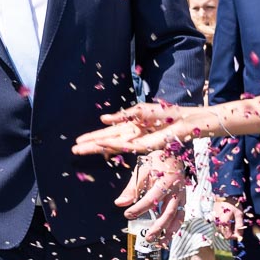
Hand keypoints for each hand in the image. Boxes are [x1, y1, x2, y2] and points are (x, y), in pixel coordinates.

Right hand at [75, 102, 209, 155]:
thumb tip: (103, 119)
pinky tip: (102, 144)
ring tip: (81, 149)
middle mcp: (131, 136)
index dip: (93, 136)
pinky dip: (113, 145)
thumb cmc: (166, 113)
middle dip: (90, 145)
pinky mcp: (146, 146)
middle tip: (74, 150)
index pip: (108, 133)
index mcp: (130, 127)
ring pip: (112, 146)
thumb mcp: (139, 110)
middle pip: (107, 142)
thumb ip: (122, 115)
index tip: (78, 140)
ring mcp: (137, 142)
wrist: (185, 119)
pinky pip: (126, 146)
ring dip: (96, 147)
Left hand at [119, 151, 185, 242]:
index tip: (128, 215)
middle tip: (147, 237)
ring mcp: (182, 196)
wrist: (175, 153)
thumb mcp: (142, 170)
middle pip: (168, 213)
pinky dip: (175, 228)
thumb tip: (120, 203)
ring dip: (169, 232)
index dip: (140, 208)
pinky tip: (167, 237)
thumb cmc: (157, 161)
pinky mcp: (183, 200)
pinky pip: (181, 216)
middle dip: (158, 227)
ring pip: (178, 218)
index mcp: (165, 181)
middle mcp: (176, 190)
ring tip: (159, 243)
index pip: (152, 198)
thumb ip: (132, 188)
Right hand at [210, 195, 247, 240]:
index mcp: (224, 224)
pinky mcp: (215, 218)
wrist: (222, 194)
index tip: (240, 231)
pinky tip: (229, 218)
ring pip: (223, 230)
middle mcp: (218, 224)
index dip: (235, 236)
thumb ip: (239, 226)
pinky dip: (226, 225)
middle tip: (238, 225)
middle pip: (225, 234)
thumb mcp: (239, 214)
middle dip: (232, 232)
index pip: (228, 237)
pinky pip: (221, 226)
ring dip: (229, 228)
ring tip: (234, 220)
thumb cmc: (232, 203)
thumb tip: (240, 235)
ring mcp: (215, 221)